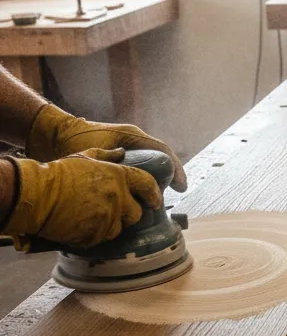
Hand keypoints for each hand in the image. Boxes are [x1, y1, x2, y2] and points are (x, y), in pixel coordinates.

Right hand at [2, 150, 163, 249]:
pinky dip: (92, 235)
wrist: (36, 193)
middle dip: (128, 215)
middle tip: (114, 212)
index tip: (155, 201)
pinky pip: (100, 238)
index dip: (154, 195)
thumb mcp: (84, 157)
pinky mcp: (95, 233)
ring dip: (109, 226)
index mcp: (119, 176)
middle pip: (136, 214)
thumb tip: (121, 152)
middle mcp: (118, 197)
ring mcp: (107, 216)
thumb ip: (106, 155)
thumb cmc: (58, 173)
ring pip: (118, 229)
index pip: (148, 185)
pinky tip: (81, 227)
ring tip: (91, 218)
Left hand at [27, 104, 186, 191]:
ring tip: (154, 201)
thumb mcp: (96, 149)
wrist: (55, 133)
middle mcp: (135, 142)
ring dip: (154, 182)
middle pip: (160, 160)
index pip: (163, 151)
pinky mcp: (120, 157)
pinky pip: (138, 170)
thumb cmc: (75, 138)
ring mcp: (128, 149)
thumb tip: (133, 186)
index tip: (182, 188)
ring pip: (150, 166)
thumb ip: (113, 160)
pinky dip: (141, 183)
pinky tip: (138, 198)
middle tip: (168, 197)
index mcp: (133, 136)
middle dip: (168, 178)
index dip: (176, 170)